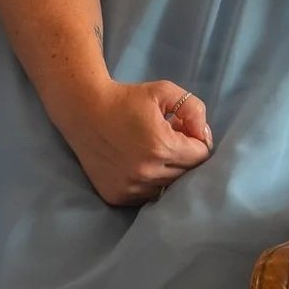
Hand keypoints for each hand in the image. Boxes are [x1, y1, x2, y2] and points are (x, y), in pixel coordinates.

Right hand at [55, 77, 211, 205]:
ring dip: (169, 170)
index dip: (198, 141)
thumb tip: (204, 135)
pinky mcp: (117, 196)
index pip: (200, 157)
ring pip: (168, 187)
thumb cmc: (127, 99)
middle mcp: (146, 172)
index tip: (185, 130)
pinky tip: (141, 163)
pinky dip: (151, 182)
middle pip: (186, 173)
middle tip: (170, 137)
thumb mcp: (165, 92)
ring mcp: (130, 188)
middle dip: (185, 155)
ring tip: (155, 149)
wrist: (85, 111)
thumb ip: (194, 110)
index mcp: (161, 147)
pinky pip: (147, 195)